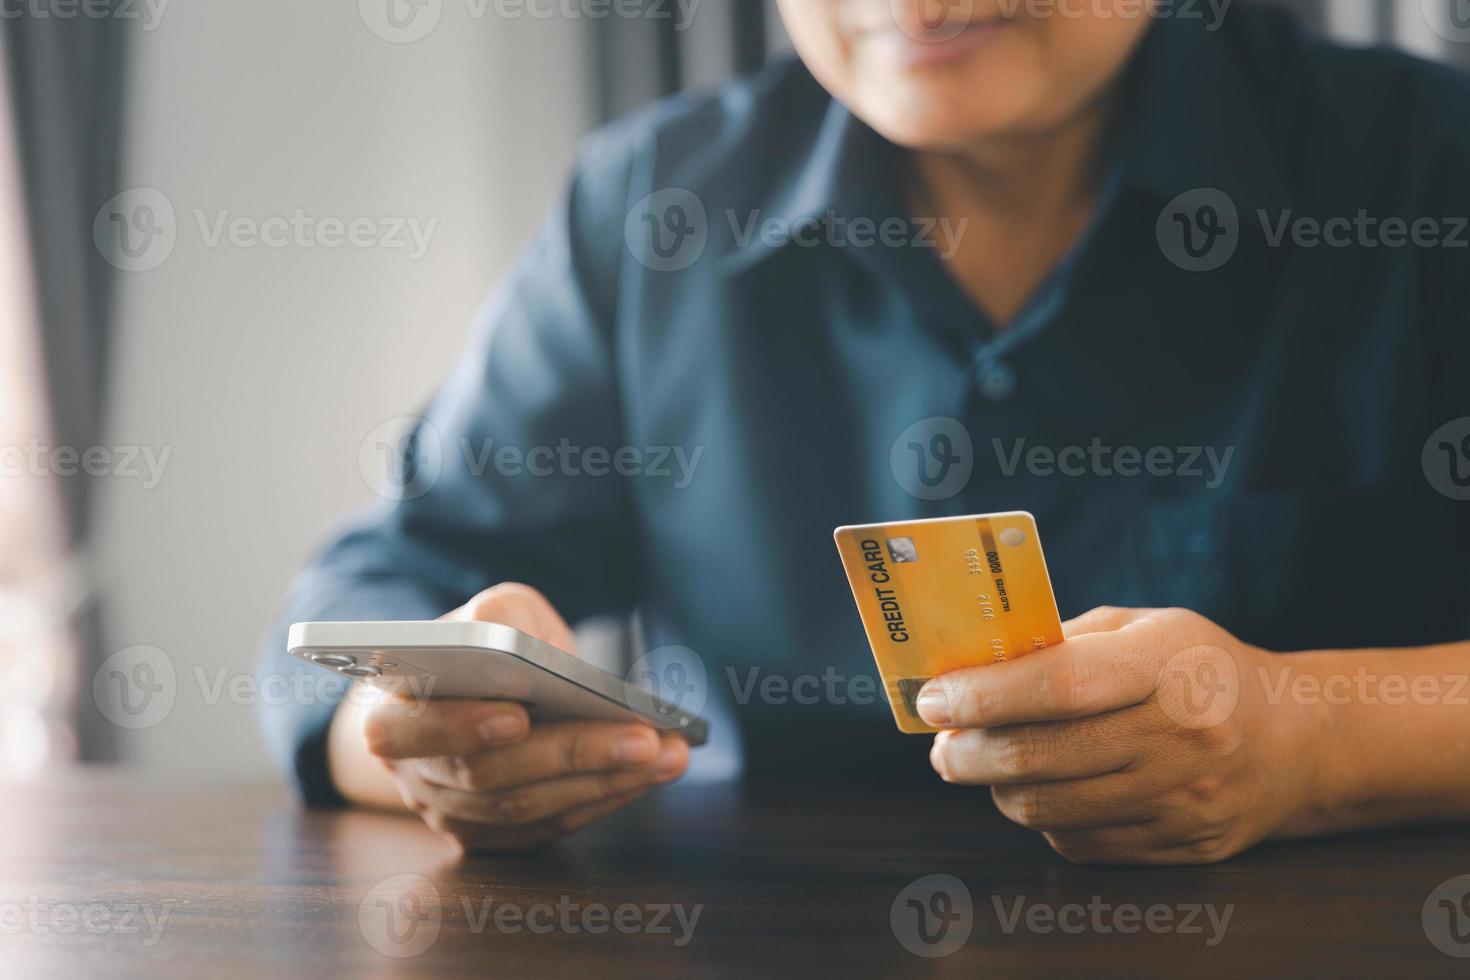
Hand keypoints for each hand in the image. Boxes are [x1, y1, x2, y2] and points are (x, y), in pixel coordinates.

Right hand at [331, 583, 688, 852]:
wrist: (466, 693)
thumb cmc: (480, 644)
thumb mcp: (490, 609)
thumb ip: (500, 615)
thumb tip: (528, 646)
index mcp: (389, 708)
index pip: (409, 729)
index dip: (462, 726)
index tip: (519, 716)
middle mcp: (411, 772)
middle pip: (489, 776)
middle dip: (573, 755)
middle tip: (644, 738)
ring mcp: (448, 812)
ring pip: (527, 809)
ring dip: (605, 782)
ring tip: (668, 753)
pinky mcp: (491, 836)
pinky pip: (550, 827)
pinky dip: (603, 799)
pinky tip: (650, 772)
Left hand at [918, 606, 1319, 864]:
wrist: (1295, 739)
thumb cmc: (1198, 669)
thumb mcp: (1143, 628)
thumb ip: (1062, 642)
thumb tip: (972, 667)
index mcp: (1168, 664)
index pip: (1057, 686)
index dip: (983, 697)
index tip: (934, 701)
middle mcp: (1181, 736)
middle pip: (1041, 757)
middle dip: (968, 753)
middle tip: (940, 746)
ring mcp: (1185, 799)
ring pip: (1050, 810)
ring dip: (998, 789)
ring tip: (985, 765)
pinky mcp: (1185, 846)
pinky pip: (1081, 843)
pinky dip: (1046, 819)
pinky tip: (1047, 791)